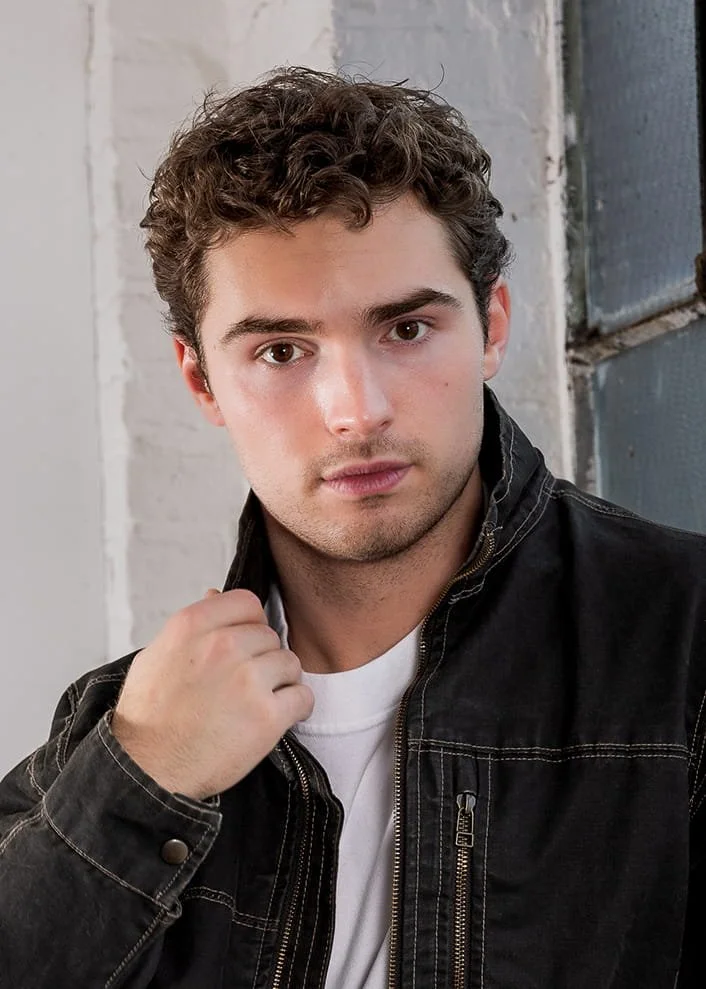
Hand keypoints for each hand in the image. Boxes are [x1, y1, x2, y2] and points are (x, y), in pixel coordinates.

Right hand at [111, 588, 312, 799]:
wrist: (146, 772)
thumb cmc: (148, 719)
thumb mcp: (156, 657)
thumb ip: (193, 626)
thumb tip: (215, 595)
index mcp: (192, 625)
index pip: (247, 603)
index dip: (251, 624)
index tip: (247, 644)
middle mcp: (222, 645)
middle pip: (270, 635)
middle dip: (263, 658)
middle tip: (246, 685)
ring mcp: (247, 679)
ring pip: (290, 663)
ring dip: (281, 683)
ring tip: (260, 703)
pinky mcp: (267, 716)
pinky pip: (303, 697)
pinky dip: (297, 708)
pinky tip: (279, 718)